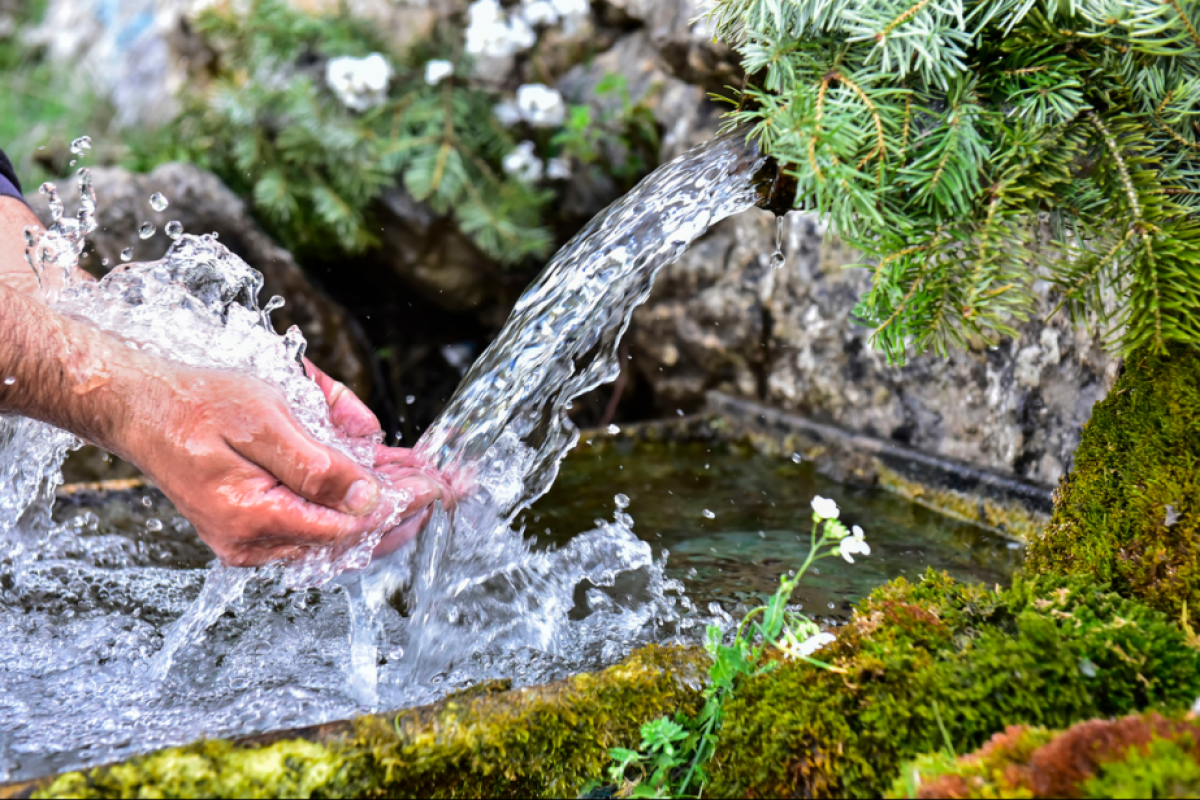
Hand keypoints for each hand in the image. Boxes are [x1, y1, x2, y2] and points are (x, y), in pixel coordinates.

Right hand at [111, 358, 444, 566]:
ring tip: (425, 480)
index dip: (400, 507)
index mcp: (255, 518)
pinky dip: (352, 499)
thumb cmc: (196, 403)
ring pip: (338, 531)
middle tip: (447, 489)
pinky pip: (317, 519)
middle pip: (350, 540)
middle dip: (403, 512)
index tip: (438, 486)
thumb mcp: (264, 419)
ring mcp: (254, 538)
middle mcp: (255, 541)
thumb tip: (369, 499)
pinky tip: (383, 477)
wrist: (140, 405)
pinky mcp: (255, 524)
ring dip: (383, 505)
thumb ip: (318, 465)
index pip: (350, 527)